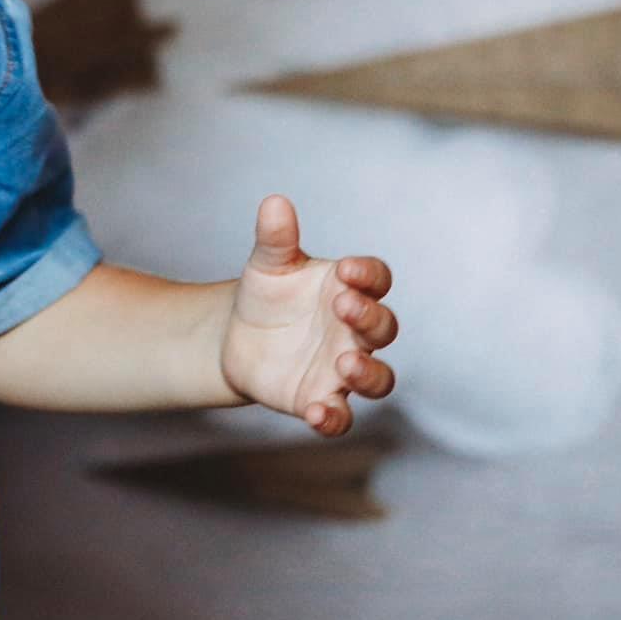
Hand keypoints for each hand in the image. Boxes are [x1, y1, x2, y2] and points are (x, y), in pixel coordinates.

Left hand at [218, 194, 396, 435]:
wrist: (237, 336)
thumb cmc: (267, 294)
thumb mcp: (267, 265)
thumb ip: (276, 238)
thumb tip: (274, 203)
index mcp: (347, 289)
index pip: (375, 280)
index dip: (368, 276)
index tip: (346, 270)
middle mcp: (354, 331)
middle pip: (383, 327)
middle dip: (370, 318)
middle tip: (344, 308)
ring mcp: (342, 368)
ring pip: (378, 378)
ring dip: (368, 373)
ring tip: (344, 364)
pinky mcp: (321, 398)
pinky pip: (340, 416)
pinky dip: (333, 417)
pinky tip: (315, 412)